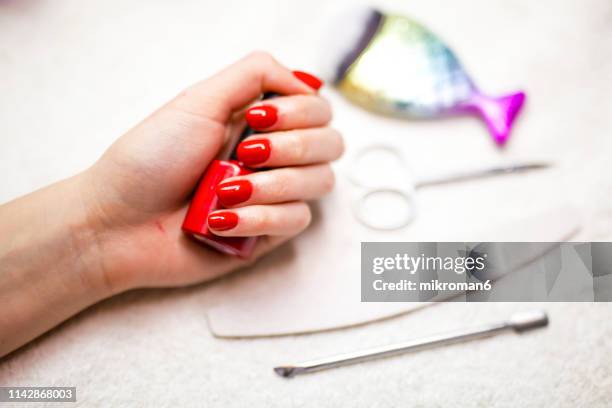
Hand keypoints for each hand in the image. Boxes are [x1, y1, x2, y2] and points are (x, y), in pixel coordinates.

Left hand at [80, 52, 342, 291]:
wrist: (117, 224)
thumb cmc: (149, 160)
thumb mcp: (198, 101)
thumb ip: (255, 75)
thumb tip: (306, 82)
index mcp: (259, 120)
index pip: (317, 108)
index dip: (300, 112)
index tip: (257, 118)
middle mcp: (272, 155)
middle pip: (330, 144)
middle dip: (291, 149)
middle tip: (245, 153)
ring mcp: (273, 195)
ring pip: (319, 183)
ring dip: (271, 186)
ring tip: (226, 191)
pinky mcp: (268, 232)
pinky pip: (296, 221)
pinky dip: (260, 218)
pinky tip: (223, 221)